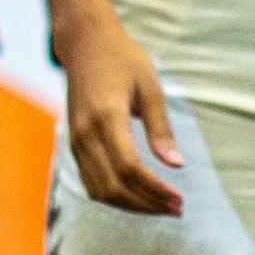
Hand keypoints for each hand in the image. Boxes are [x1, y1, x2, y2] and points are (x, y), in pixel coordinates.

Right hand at [58, 16, 182, 217]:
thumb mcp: (151, 88)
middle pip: (114, 186)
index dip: (154, 189)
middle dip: (147, 204)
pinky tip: (139, 196)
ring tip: (161, 207)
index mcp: (106, 116)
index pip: (129, 167)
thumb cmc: (123, 60)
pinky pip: (91, 181)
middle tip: (177, 209)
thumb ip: (161, 128)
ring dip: (132, 205)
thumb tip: (177, 165)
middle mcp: (85, 133)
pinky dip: (115, 196)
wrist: (85, 44)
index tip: (179, 199)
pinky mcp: (74, 144)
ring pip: (100, 190)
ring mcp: (76, 140)